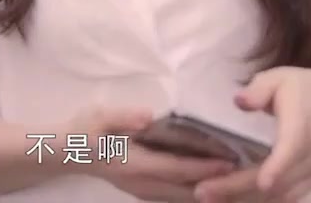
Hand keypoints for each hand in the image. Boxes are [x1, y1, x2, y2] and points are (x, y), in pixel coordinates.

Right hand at [66, 106, 235, 202]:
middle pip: (186, 190)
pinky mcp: (143, 192)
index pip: (176, 168)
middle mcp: (143, 184)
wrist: (65, 154)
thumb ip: (123, 116)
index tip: (230, 163)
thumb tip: (148, 116)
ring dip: (208, 193)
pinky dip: (195, 193)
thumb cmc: (83, 131)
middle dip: (215, 186)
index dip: (204, 167)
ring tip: (236, 185)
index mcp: (135, 164)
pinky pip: (175, 197)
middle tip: (245, 178)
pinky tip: (211, 187)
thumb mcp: (98, 116)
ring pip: (182, 198)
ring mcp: (143, 192)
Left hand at [194, 67, 310, 202]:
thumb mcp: (278, 78)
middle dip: (240, 188)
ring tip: (209, 197)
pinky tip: (232, 200)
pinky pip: (287, 198)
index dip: (278, 167)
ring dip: (245, 199)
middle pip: (279, 178)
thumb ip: (259, 89)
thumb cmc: (299, 89)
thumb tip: (240, 101)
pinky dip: (260, 201)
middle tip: (203, 192)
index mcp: (302, 122)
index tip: (263, 183)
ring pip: (281, 194)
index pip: (292, 147)